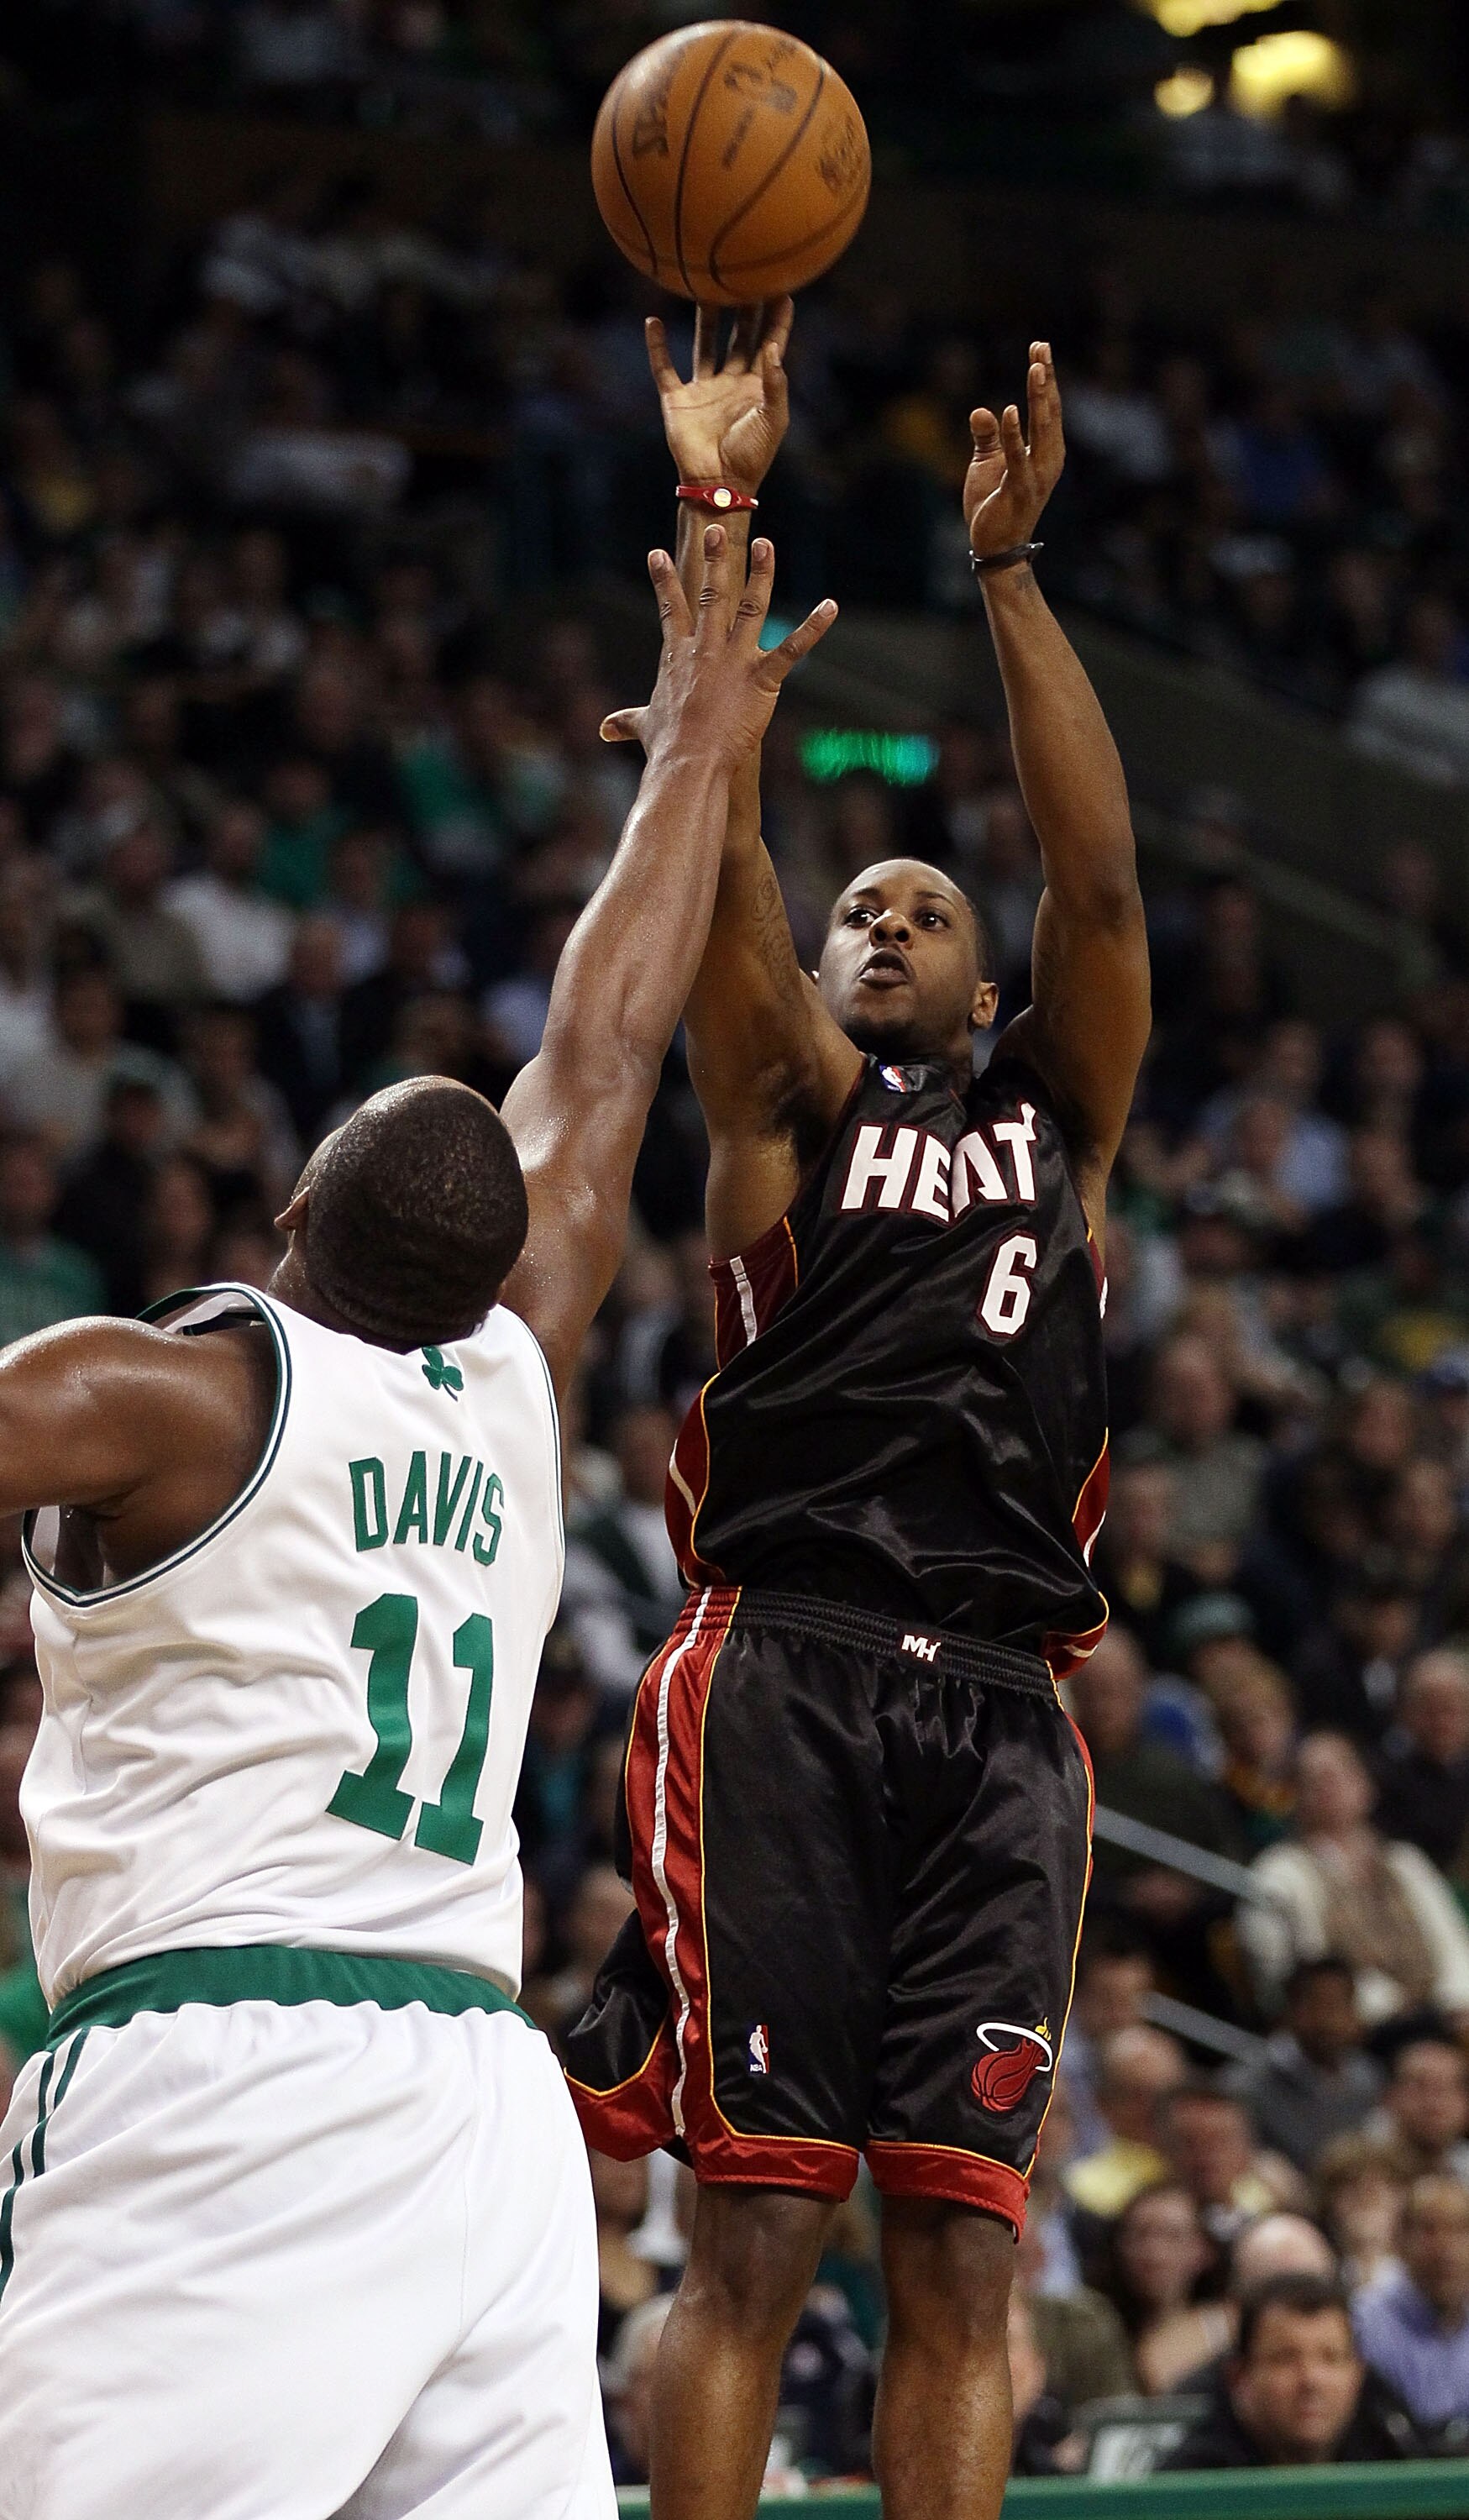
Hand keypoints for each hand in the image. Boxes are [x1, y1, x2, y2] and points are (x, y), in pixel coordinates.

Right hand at [601, 525, 833, 773]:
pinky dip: (814, 627)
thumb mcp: (644, 726)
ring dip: (761, 573)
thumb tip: (603, 730)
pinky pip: (793, 648)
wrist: (688, 762)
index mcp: (678, 656)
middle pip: (711, 593)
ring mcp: (736, 660)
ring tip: (765, 544)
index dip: (663, 581)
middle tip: (716, 530)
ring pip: (751, 606)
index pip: (670, 609)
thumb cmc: (666, 747)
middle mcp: (706, 648)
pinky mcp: (763, 678)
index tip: (657, 554)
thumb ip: (626, 720)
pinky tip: (831, 606)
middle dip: (714, 559)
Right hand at [646, 300, 792, 494]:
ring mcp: (703, 389)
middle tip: (746, 274)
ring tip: (706, 285)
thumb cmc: (751, 456)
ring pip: (704, 343)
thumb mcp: (772, 418)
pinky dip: (656, 346)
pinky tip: (652, 321)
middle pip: (739, 336)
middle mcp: (731, 382)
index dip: (777, 319)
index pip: (770, 344)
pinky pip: (664, 367)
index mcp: (757, 387)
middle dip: (744, 308)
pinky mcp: (678, 399)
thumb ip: (774, 382)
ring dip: (706, 318)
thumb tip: (771, 346)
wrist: (718, 485)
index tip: (783, 288)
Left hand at [965, 340, 1064, 560]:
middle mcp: (1048, 460)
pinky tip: (1009, 410)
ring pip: (1041, 430)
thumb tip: (980, 410)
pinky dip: (1014, 435)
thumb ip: (987, 437)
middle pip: (1049, 412)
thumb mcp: (988, 463)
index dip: (1044, 378)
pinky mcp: (1019, 490)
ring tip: (1037, 368)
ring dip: (1039, 398)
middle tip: (1042, 347)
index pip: (1047, 408)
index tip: (1039, 348)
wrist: (995, 547)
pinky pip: (1018, 458)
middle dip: (1046, 379)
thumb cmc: (994, 504)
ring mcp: (1036, 476)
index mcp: (1045, 451)